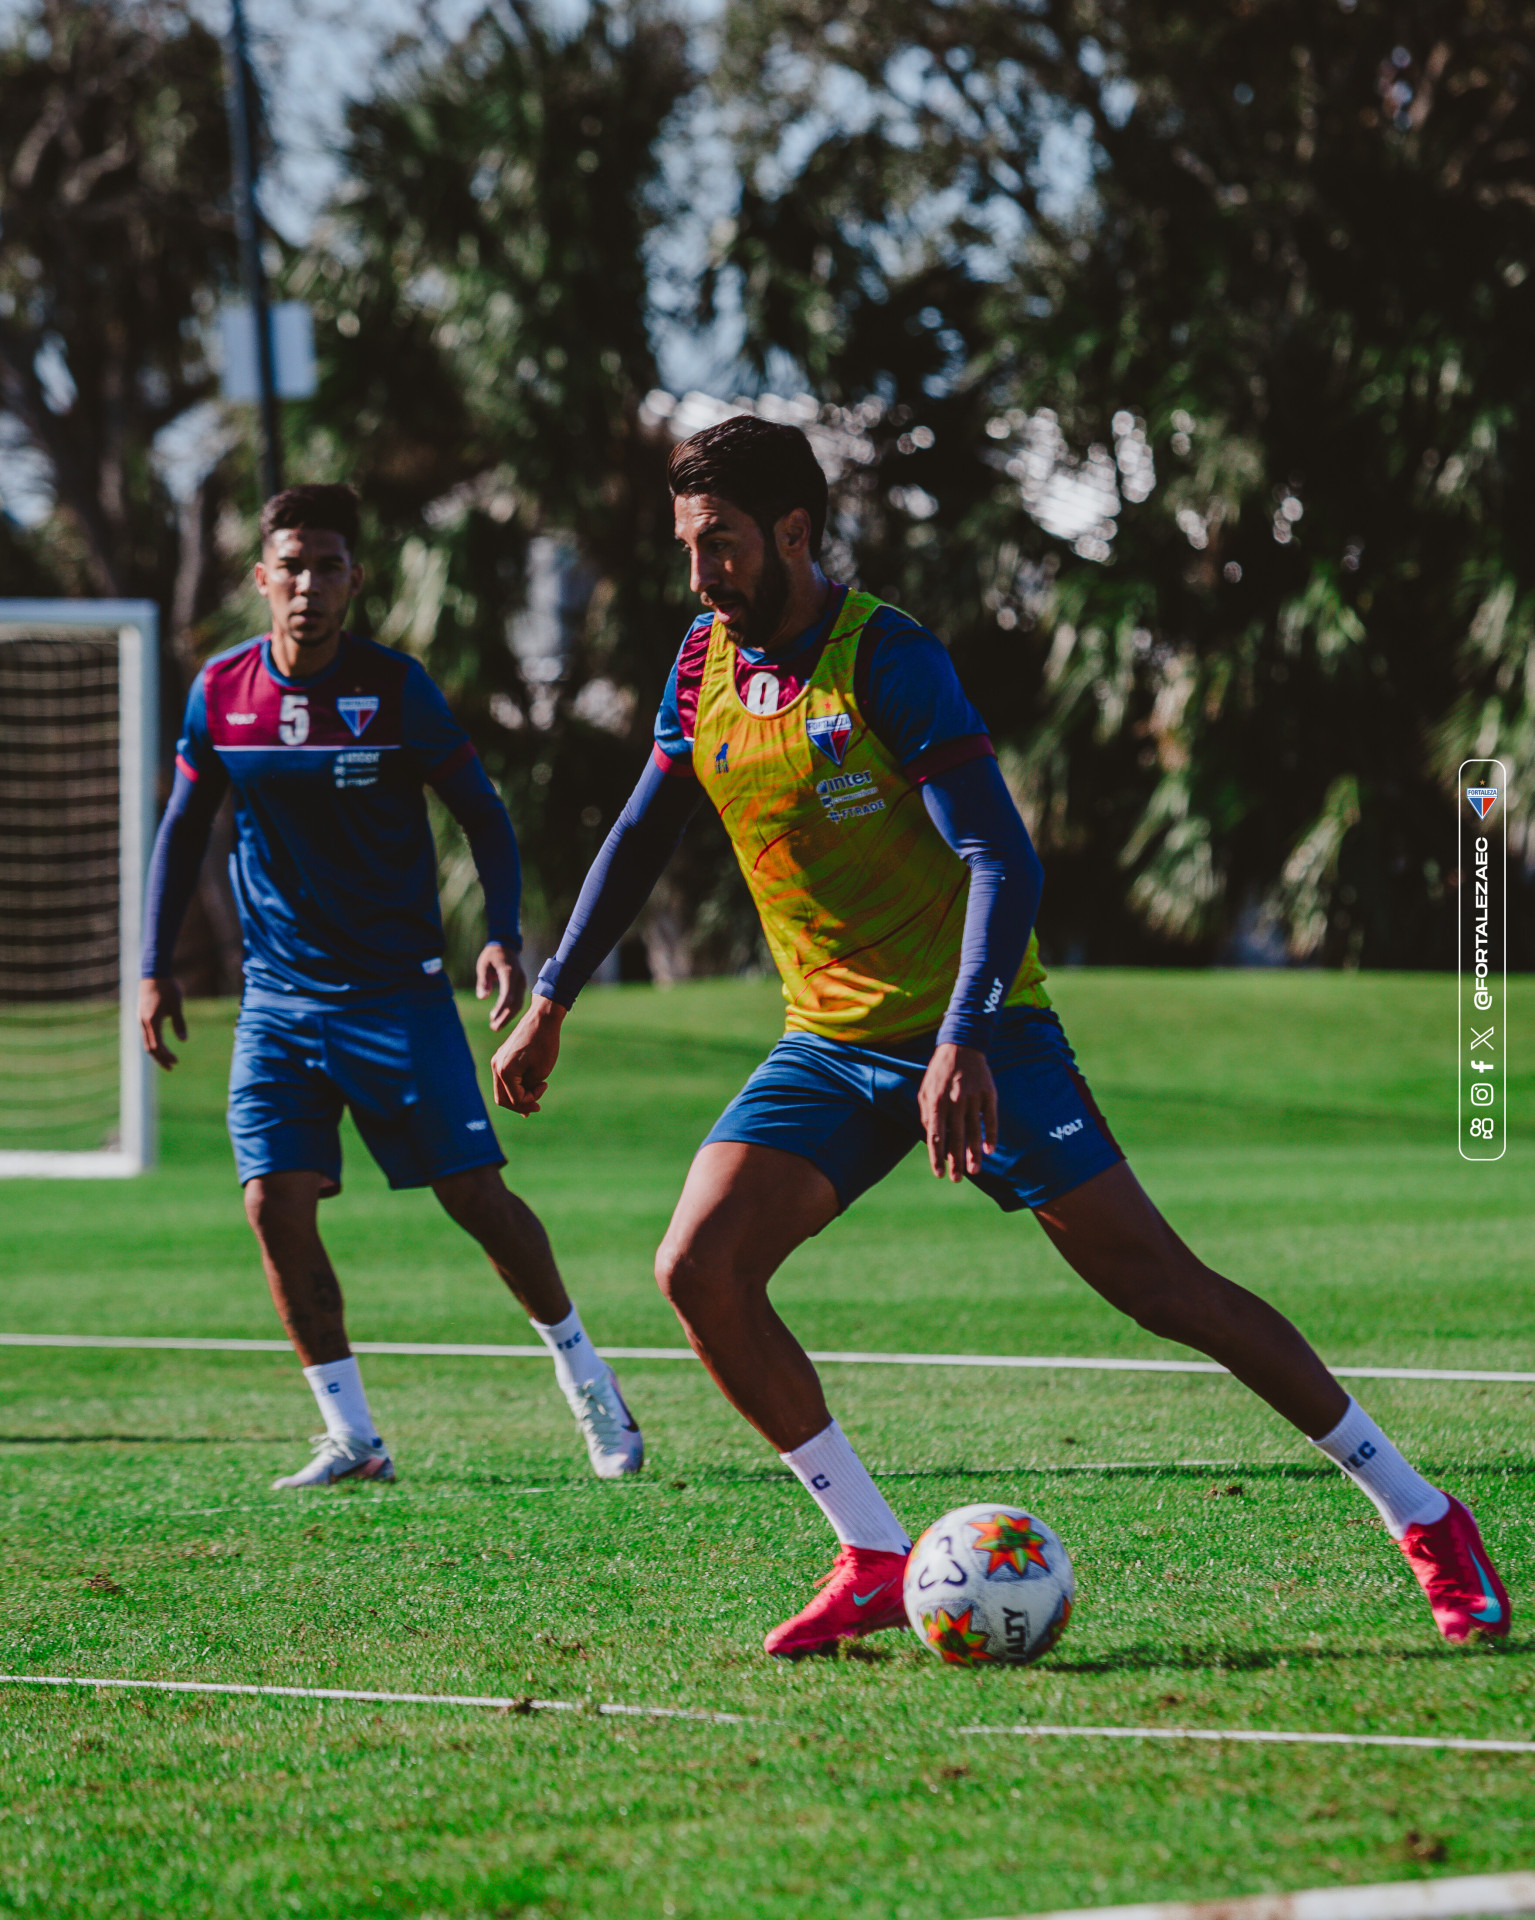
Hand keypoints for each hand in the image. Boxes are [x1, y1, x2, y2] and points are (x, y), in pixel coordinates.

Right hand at [139, 977, 186, 1069]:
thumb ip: (179, 1023)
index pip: (157, 1045)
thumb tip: (183, 1040)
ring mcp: (141, 1020)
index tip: (176, 1062)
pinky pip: (146, 1035)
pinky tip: (161, 1047)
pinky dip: (153, 1044)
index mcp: (152, 1021)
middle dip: (160, 1058)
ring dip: (156, 1053)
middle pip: (149, 1048)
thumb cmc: (167, 989)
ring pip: (146, 1042)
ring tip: (167, 1060)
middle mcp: (143, 1023)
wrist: (153, 974)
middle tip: (172, 1067)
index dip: (166, 1055)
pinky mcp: (142, 1017)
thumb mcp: (176, 1006)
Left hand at [475, 941, 525, 1031]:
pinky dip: (510, 1010)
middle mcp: (519, 979)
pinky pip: (518, 1001)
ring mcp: (522, 983)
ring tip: (495, 1026)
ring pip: (518, 1003)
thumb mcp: (483, 965)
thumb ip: (483, 981)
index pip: (507, 994)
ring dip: (508, 1016)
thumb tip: (482, 998)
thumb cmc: (492, 955)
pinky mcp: (521, 986)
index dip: (501, 1008)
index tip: (492, 1018)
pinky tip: (500, 1017)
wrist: (506, 946)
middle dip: (505, 1016)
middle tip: (493, 1028)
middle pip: (515, 1002)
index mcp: (509, 972)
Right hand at [491, 995, 564, 1113]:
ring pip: (502, 1090)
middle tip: (537, 1105)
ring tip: (534, 1097)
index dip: (531, 1099)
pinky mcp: (501, 1057)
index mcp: (505, 1071)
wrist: (542, 1018)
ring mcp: (497, 1061)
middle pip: (503, 1099)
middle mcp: (496, 1066)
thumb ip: (529, 1090)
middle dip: (520, 1104)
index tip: (545, 1085)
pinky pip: (504, 1079)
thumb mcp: (541, 1072)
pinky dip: (515, 1086)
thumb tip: (522, 1106)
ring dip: (517, 1096)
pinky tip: (527, 1089)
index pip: (515, 1099)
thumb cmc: (545, 1044)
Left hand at [917, 1042, 997, 1182]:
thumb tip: (933, 1139)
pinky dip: (991, 1135)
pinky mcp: (988, 1094)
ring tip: (974, 1170)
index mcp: (936, 1102)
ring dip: (973, 1154)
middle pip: (955, 1138)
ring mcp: (972, 1098)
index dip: (937, 1157)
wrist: (961, 1046)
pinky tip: (990, 1150)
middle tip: (957, 1179)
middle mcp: (954, 1102)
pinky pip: (990, 1118)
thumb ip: (926, 1114)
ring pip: (974, 1132)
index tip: (938, 1174)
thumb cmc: (939, 1073)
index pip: (936, 1136)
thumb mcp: (924, 1090)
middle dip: (956, 1162)